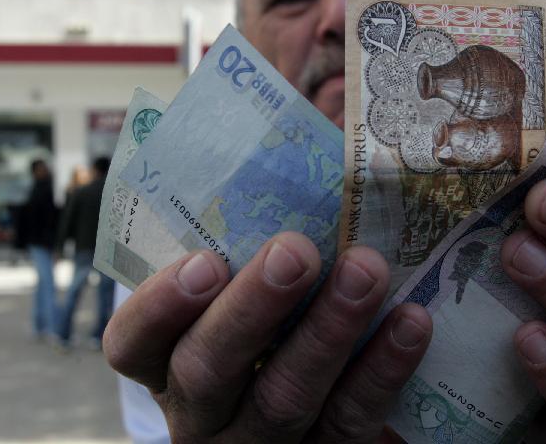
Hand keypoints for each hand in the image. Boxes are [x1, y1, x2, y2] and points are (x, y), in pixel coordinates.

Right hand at [104, 232, 431, 442]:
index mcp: (166, 361)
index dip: (160, 305)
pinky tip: (411, 323)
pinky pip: (349, 424)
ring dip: (327, 332)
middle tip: (296, 251)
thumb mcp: (242, 286)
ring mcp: (258, 443)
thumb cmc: (269, 320)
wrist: (312, 413)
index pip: (134, 343)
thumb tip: (307, 131)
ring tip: (367, 270)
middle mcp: (200, 410)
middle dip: (252, 310)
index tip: (205, 259)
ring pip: (282, 401)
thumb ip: (250, 229)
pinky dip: (382, 372)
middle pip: (206, 371)